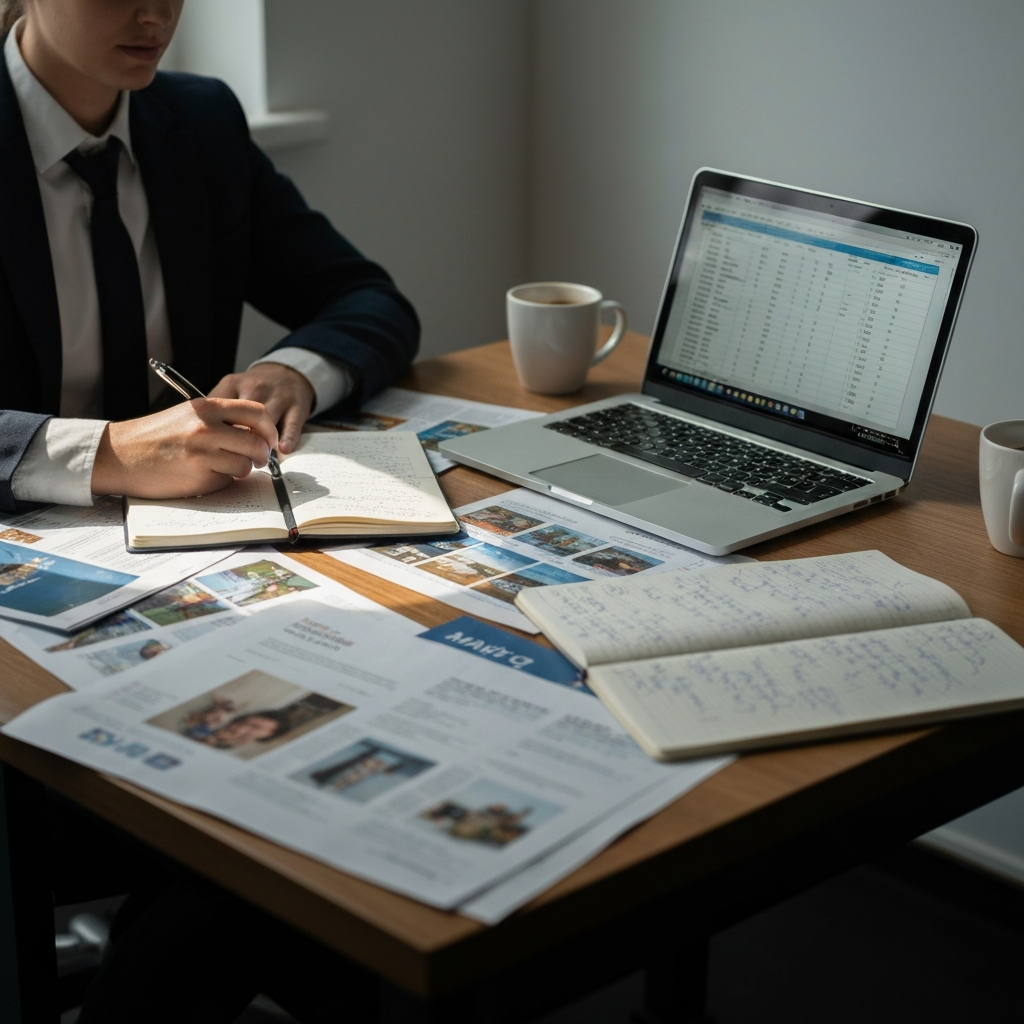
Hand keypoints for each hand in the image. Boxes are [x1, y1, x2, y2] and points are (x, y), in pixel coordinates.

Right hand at [91, 399, 278, 498]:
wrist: (118, 455)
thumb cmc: (154, 437)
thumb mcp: (187, 416)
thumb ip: (219, 420)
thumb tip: (256, 434)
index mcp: (206, 407)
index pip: (256, 412)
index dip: (269, 428)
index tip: (270, 439)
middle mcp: (207, 427)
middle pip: (257, 442)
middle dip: (263, 455)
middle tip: (258, 460)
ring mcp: (203, 452)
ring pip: (246, 465)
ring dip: (241, 470)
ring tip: (222, 467)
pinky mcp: (199, 476)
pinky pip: (227, 481)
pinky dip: (221, 481)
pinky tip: (202, 476)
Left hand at [208, 362, 314, 453]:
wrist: (286, 372)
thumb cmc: (253, 389)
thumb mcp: (229, 389)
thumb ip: (215, 410)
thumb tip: (201, 438)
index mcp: (232, 385)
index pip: (219, 410)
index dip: (217, 432)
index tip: (215, 448)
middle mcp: (254, 388)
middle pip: (243, 418)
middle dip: (239, 442)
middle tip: (237, 459)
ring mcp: (278, 396)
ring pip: (267, 422)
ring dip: (262, 444)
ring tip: (257, 459)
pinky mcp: (297, 406)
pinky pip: (292, 424)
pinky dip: (287, 438)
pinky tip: (282, 449)